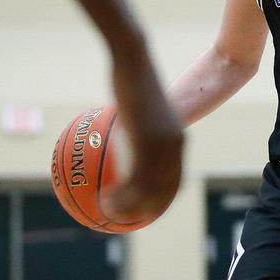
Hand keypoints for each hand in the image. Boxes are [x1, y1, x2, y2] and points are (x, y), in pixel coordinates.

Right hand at [100, 45, 183, 222]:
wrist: (134, 61)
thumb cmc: (131, 77)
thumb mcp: (134, 107)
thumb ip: (132, 126)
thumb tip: (118, 137)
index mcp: (177, 139)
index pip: (176, 177)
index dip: (164, 196)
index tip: (148, 207)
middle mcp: (175, 146)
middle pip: (165, 190)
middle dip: (147, 209)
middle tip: (127, 217)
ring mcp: (162, 146)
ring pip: (149, 190)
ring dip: (129, 207)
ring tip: (109, 212)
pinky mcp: (146, 143)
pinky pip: (133, 180)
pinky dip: (120, 194)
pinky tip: (102, 198)